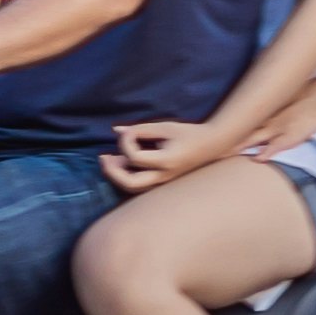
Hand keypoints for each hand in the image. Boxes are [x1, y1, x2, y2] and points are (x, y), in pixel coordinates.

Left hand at [103, 115, 227, 190]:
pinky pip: (140, 184)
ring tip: (109, 159)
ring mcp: (164, 181)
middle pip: (130, 183)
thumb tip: (115, 131)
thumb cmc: (189, 133)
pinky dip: (127, 175)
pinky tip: (121, 162)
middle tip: (103, 157)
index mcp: (166, 161)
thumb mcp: (164, 127)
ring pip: (133, 187)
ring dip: (117, 175)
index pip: (134, 157)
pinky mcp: (163, 181)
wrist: (212, 145)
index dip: (126, 142)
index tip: (129, 131)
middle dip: (112, 171)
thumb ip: (139, 130)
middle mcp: (164, 175)